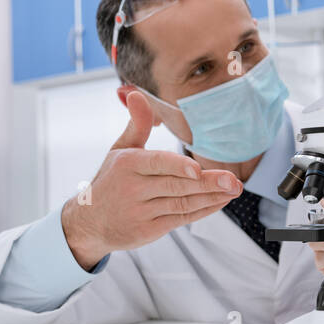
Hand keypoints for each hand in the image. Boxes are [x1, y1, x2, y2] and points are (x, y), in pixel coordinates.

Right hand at [61, 90, 243, 268]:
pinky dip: (204, 210)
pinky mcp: (149, 230)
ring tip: (235, 189)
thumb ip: (137, 123)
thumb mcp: (119, 150)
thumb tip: (135, 93)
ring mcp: (141, 212)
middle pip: (176, 186)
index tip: (197, 169)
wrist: (88, 223)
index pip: (156, 164)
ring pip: (182, 203)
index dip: (177, 167)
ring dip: (212, 197)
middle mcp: (133, 189)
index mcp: (127, 164)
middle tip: (233, 181)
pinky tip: (221, 201)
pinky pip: (181, 219)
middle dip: (208, 183)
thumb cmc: (111, 180)